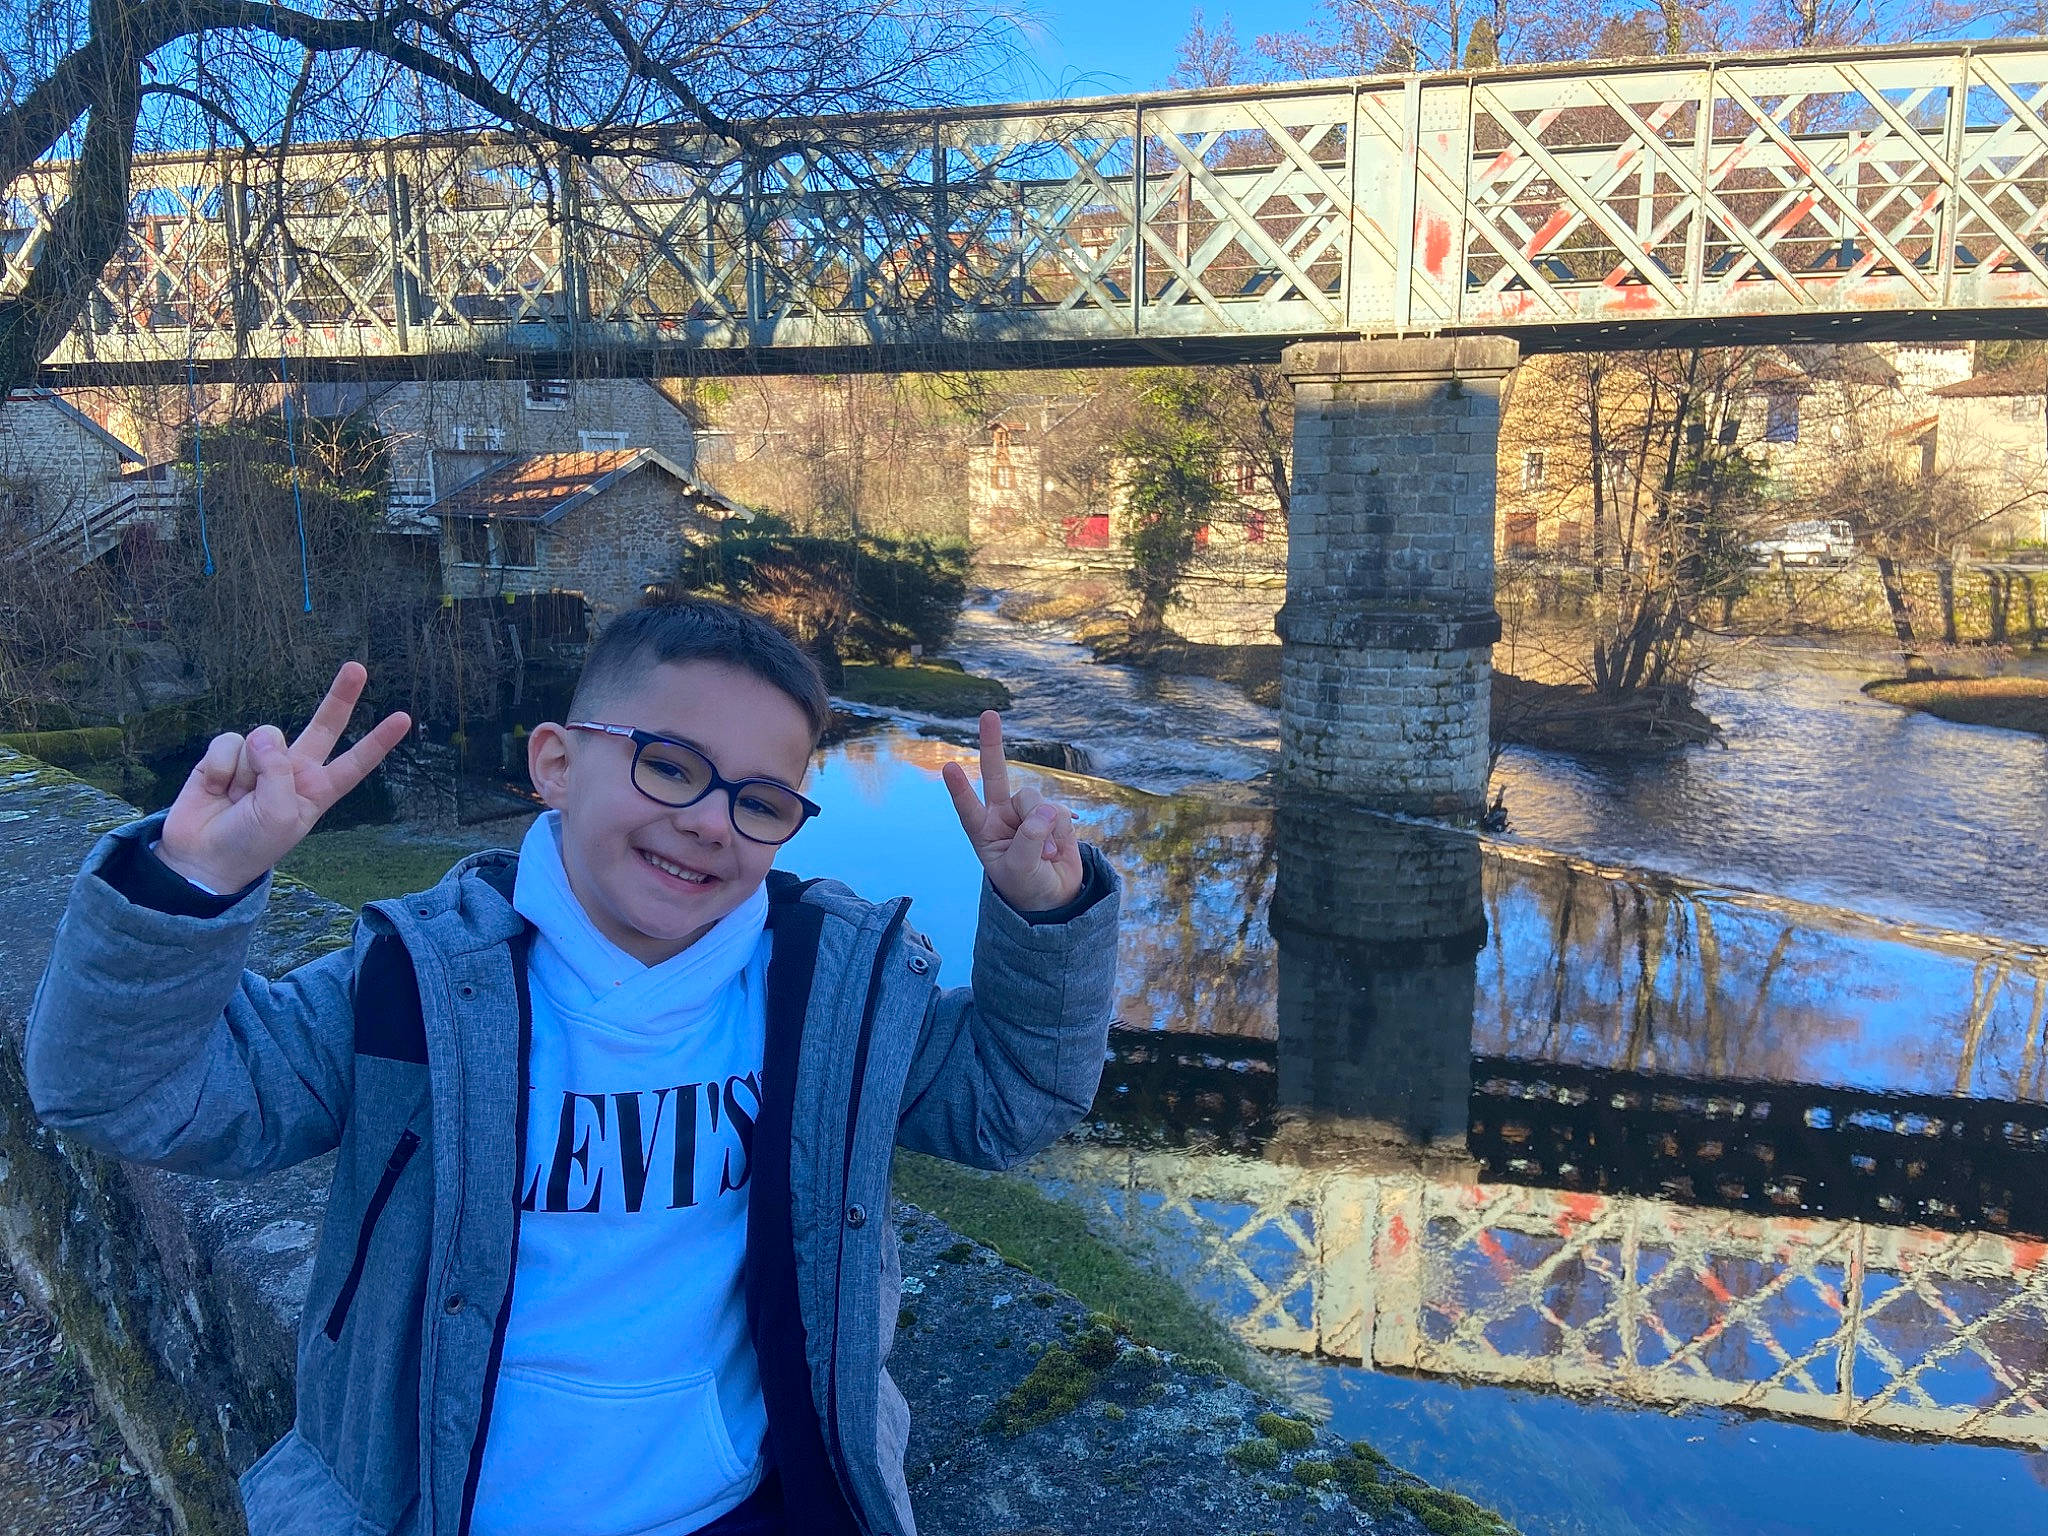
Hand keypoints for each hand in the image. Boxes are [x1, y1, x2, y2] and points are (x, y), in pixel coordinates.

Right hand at [157, 662, 411, 894]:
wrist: (200, 858)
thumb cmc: (250, 843)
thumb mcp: (279, 816)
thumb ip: (280, 773)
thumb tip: (265, 734)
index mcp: (317, 790)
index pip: (355, 762)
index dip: (378, 741)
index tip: (404, 719)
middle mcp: (293, 770)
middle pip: (323, 726)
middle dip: (340, 696)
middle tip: (358, 668)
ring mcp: (261, 760)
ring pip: (264, 737)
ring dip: (247, 768)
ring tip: (237, 797)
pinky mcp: (228, 755)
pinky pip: (229, 742)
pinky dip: (221, 766)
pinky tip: (217, 788)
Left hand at [941, 711, 1083, 914]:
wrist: (1055, 893)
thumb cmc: (1026, 884)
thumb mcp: (1020, 870)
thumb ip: (1029, 840)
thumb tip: (1046, 810)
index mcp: (982, 830)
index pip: (968, 807)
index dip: (960, 789)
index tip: (949, 767)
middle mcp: (1001, 814)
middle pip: (996, 774)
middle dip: (992, 744)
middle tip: (989, 714)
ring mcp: (1027, 810)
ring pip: (1034, 799)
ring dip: (1043, 826)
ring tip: (1045, 854)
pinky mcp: (1052, 812)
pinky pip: (1058, 811)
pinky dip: (1060, 832)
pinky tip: (1056, 849)